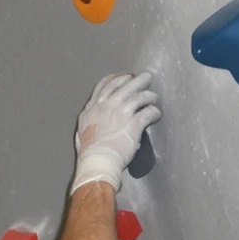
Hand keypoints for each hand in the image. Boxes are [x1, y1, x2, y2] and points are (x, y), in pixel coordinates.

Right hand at [72, 71, 158, 194]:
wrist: (97, 162)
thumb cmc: (89, 153)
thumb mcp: (82, 131)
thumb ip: (90, 121)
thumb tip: (96, 121)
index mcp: (93, 107)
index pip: (106, 84)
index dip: (119, 78)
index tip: (126, 77)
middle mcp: (106, 105)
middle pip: (126, 84)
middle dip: (138, 80)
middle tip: (146, 78)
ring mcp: (121, 113)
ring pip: (140, 96)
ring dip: (149, 96)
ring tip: (153, 98)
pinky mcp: (134, 123)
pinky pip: (148, 112)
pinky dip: (154, 112)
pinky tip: (156, 114)